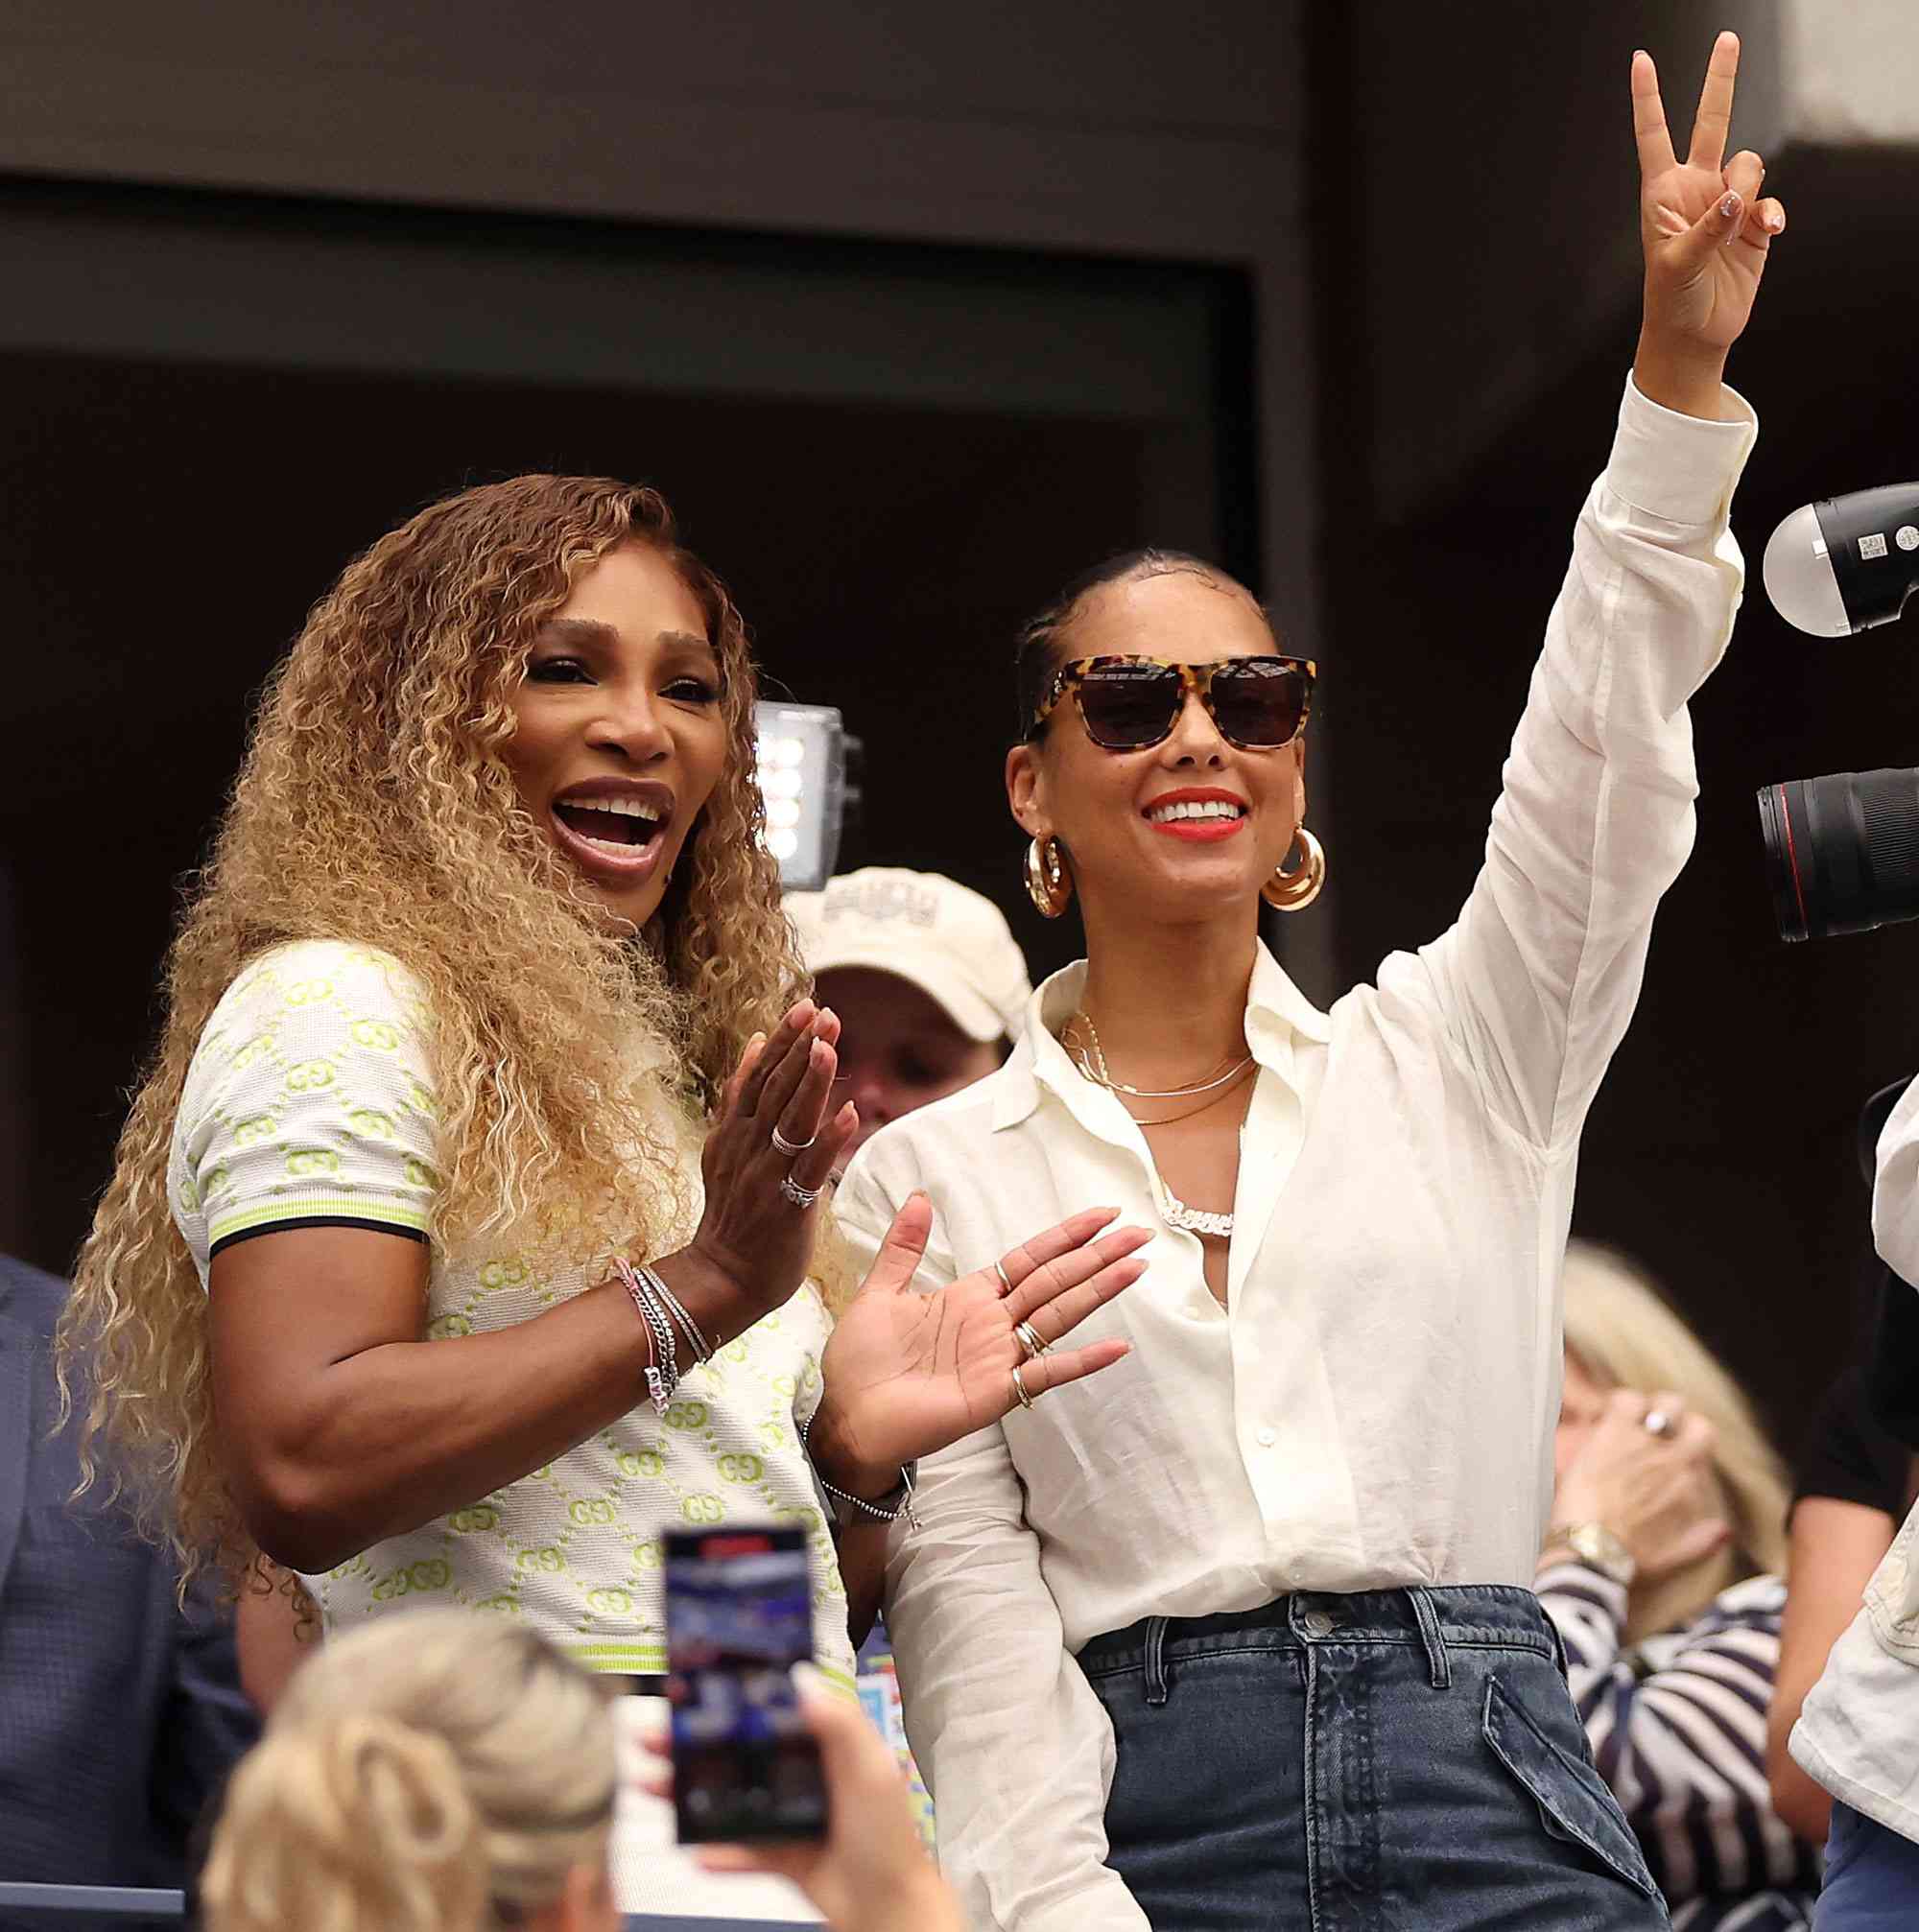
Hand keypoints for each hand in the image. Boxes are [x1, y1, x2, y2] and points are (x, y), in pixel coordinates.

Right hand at [638, 1665, 963, 1931]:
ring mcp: (789, 1815)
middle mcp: (803, 1773)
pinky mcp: (780, 1855)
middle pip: (740, 1752)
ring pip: (730, 1799)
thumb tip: (800, 1676)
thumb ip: (837, 1721)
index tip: (693, 1689)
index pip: (773, 1711)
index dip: (734, 1699)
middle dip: (695, 1745)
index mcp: (825, 1743)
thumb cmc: (887, 1833)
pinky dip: (718, 1852)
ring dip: (691, 1793)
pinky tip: (694, 1850)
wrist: (888, 1908)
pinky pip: (740, 1851)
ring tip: (651, 1785)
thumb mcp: (869, 1766)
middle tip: (652, 1737)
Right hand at [685, 1001, 858, 1330]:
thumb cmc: (734, 1211)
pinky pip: (810, 1169)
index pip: (760, 1075)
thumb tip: (755, 1043)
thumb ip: (741, 1096)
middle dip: (799, 1049)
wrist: (723, 1275)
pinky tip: (849, 1114)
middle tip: (822, 1013)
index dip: (783, 1041)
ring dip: (810, 1083)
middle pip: (775, 1089)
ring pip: (790, 1121)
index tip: (806, 1007)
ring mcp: (766, 1175)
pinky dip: (829, 1140)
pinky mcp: (787, 1205)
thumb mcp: (725, 1145)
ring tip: (828, 1047)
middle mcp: (748, 1146)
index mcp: (734, 1130)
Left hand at [808, 1199, 1145, 1490]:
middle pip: (1056, 1281)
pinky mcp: (996, 1392)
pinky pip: (1045, 1374)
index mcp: (971, 1297)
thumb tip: (920, 1196)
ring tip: (1135, 1268)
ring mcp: (999, 1358)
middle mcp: (994, 1324)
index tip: (1102, 1215)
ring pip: (1058, 1316)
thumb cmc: (861, 1361)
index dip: (1065, 1236)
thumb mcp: (879, 1292)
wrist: (846, 1417)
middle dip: (1097, 1256)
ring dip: (1097, 1292)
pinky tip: (1116, 1347)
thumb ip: (904, 1248)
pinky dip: (1081, 1362)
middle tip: (1140, 1233)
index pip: (1030, 1259)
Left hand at [1550, 1388, 1729, 1583]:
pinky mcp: (1615, 1433)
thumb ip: (1704, 1541)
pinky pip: (1626, 1399)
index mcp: (1690, 1483)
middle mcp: (1676, 1460)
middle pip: (1694, 1420)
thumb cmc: (1632, 1559)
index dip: (1688, 1439)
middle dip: (1676, 1419)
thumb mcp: (1678, 1557)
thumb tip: (1725, 1531)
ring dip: (1650, 1408)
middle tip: (1652, 1428)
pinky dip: (1619, 1402)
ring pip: (1665, 1403)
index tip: (1672, 1446)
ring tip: (1629, 1419)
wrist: (1595, 1551)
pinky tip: (1608, 1415)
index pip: (1704, 1442)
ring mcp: (1647, 1443)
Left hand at [1631, 31, 1786, 415]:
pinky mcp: (1753, 222)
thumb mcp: (1677, 265)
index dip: (1648, 98)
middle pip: (1712, 123)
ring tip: (1739, 223)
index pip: (1655, 136)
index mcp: (1664, 193)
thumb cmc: (1671, 300)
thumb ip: (1707, 228)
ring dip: (1750, 186)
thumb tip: (1736, 197)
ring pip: (1751, 163)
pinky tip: (1765, 233)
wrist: (1695, 333)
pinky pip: (1770, 200)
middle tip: (1728, 38)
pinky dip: (1771, 213)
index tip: (1641, 60)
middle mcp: (1697, 188)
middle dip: (1720, 81)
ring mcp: (1727, 202)